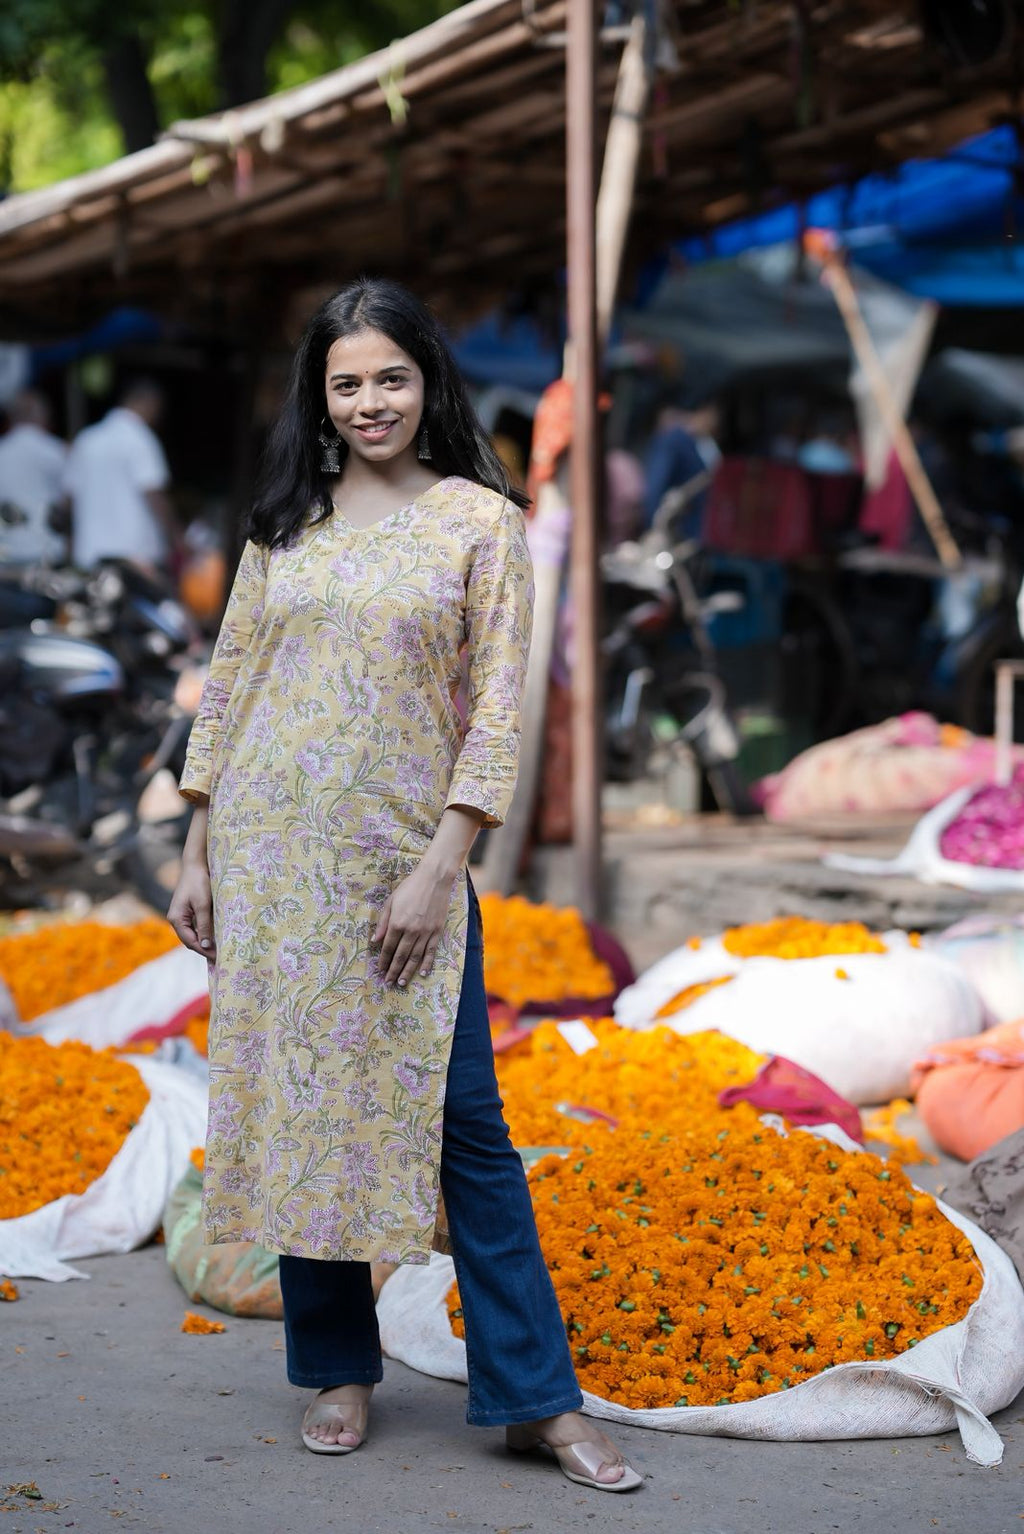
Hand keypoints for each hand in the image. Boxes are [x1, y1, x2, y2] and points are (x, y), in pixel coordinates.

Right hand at [168, 862, 216, 964]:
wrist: (195, 865)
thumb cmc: (199, 883)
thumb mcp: (203, 905)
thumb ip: (204, 926)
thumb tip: (205, 946)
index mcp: (176, 919)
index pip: (190, 941)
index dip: (204, 950)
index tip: (217, 957)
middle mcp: (176, 919)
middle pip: (190, 940)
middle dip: (204, 948)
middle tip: (220, 957)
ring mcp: (181, 916)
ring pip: (193, 934)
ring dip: (205, 942)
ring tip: (219, 950)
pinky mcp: (187, 912)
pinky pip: (195, 927)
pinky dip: (204, 933)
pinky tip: (215, 937)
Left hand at [373, 862, 455, 986]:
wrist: (434, 879)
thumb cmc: (410, 887)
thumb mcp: (391, 901)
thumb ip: (383, 922)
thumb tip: (375, 940)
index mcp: (397, 923)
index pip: (388, 947)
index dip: (383, 960)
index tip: (380, 970)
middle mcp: (411, 930)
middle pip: (401, 956)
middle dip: (393, 970)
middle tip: (388, 982)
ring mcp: (426, 932)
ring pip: (415, 957)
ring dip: (408, 971)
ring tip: (402, 982)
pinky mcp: (437, 931)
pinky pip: (431, 951)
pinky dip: (427, 963)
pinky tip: (422, 973)